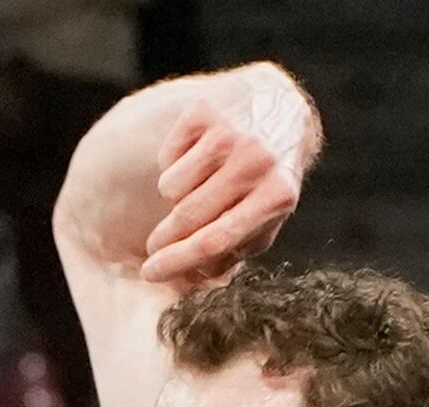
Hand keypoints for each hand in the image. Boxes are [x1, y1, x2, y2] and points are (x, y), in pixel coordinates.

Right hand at [144, 92, 309, 283]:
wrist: (277, 107)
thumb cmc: (269, 174)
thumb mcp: (266, 214)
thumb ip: (237, 248)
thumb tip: (194, 277)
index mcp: (276, 196)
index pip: (216, 239)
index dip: (178, 261)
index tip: (151, 273)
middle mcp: (255, 161)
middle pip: (188, 216)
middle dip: (164, 239)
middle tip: (155, 246)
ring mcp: (229, 132)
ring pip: (171, 188)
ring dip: (176, 197)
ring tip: (198, 187)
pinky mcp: (204, 110)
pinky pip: (166, 157)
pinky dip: (174, 164)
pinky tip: (197, 157)